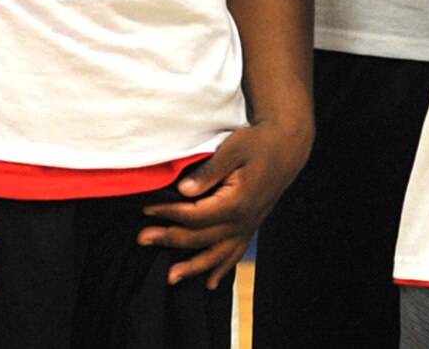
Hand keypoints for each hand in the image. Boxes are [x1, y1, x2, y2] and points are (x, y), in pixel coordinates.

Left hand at [136, 118, 311, 287]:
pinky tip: (210, 283)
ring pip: (217, 255)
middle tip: (142, 239)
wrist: (286, 148)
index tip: (146, 209)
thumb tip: (184, 190)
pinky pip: (235, 254)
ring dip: (193, 267)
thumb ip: (209, 171)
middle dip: (169, 239)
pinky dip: (222, 270)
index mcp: (236, 202)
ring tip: (171, 277)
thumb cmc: (257, 144)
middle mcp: (243, 221)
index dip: (168, 213)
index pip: (194, 215)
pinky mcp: (251, 227)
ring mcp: (248, 227)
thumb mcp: (232, 149)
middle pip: (201, 238)